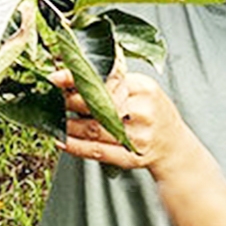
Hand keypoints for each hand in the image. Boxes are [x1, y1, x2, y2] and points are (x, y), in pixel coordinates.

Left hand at [48, 65, 194, 179]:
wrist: (175, 147)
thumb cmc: (152, 111)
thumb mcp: (141, 89)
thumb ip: (113, 80)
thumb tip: (71, 69)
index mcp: (144, 88)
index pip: (106, 80)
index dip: (78, 79)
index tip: (55, 77)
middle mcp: (143, 112)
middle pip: (98, 105)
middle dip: (69, 102)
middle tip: (51, 97)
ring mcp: (138, 136)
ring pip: (95, 130)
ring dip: (69, 125)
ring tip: (53, 118)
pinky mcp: (131, 157)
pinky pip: (98, 152)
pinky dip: (77, 147)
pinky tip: (62, 141)